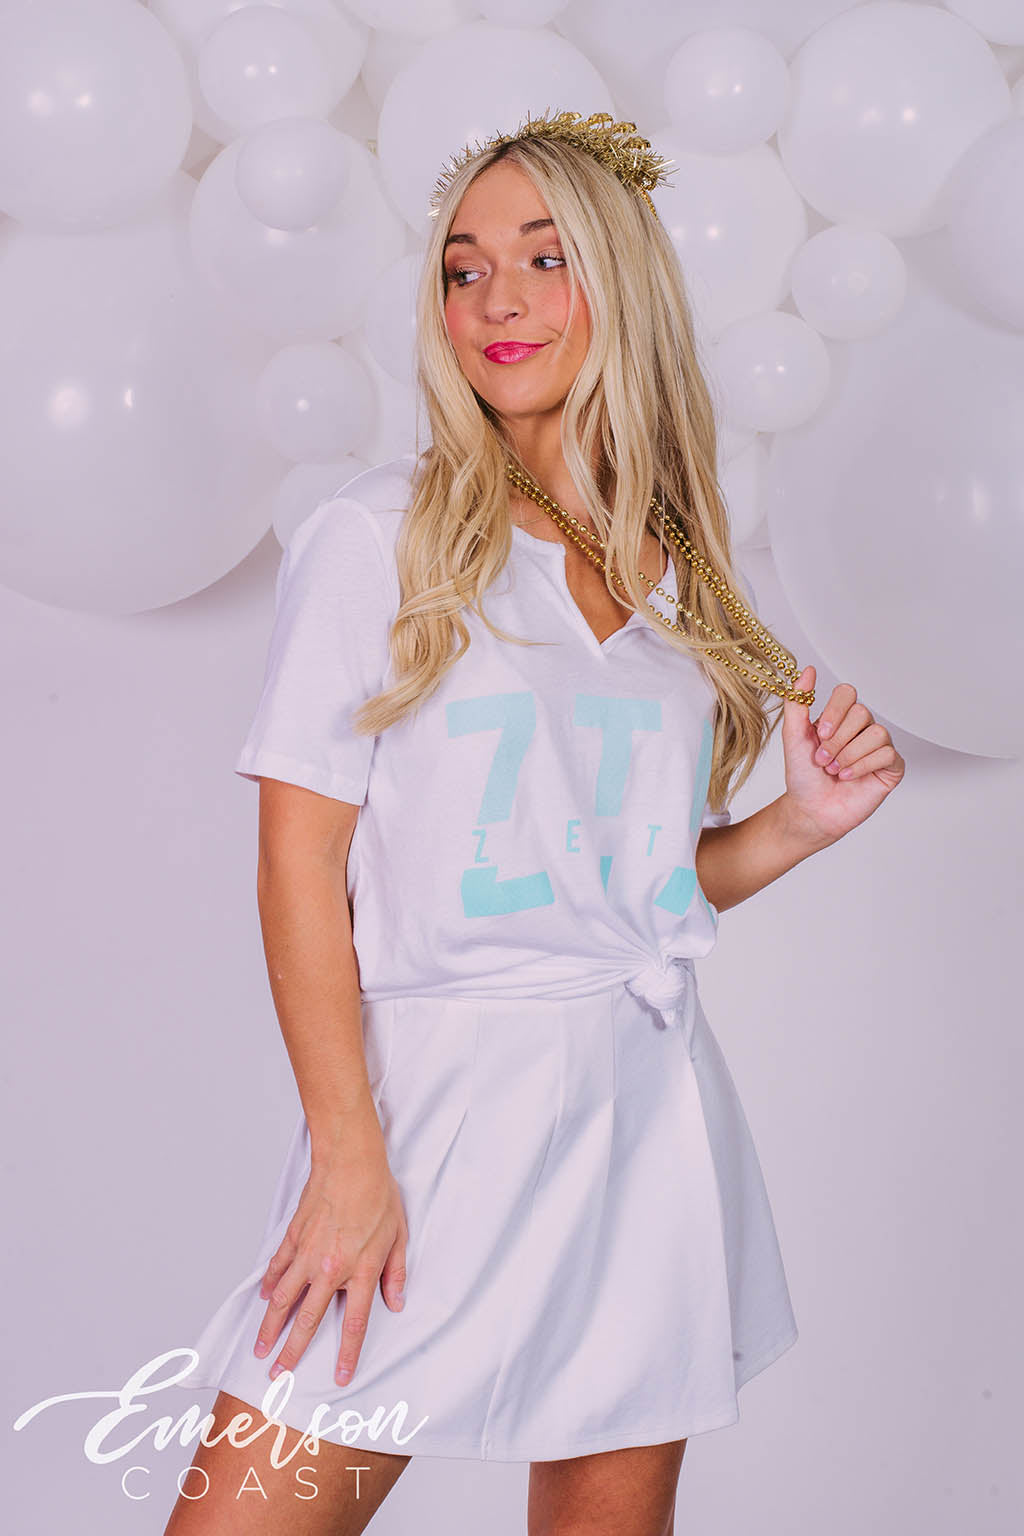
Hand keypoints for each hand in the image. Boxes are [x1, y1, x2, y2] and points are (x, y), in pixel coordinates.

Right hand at [253, 1129, 407, 1387]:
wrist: (350, 1161)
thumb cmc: (378, 1194)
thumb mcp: (399, 1235)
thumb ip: (396, 1273)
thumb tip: (396, 1303)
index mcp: (360, 1270)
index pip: (354, 1322)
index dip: (346, 1353)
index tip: (338, 1377)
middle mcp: (330, 1268)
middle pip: (308, 1319)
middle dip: (293, 1351)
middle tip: (279, 1375)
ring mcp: (307, 1253)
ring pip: (283, 1299)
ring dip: (270, 1327)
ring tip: (260, 1348)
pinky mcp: (293, 1237)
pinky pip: (277, 1267)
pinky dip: (268, 1285)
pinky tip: (262, 1299)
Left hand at [780, 664, 905, 843]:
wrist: (811, 810)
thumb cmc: (803, 776)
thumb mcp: (793, 736)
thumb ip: (797, 703)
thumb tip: (807, 671)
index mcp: (840, 718)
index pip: (848, 693)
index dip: (836, 711)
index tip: (821, 733)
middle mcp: (862, 729)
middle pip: (862, 713)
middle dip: (838, 740)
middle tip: (823, 760)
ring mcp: (878, 747)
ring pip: (877, 733)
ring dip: (850, 755)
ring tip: (835, 771)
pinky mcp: (891, 767)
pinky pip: (888, 754)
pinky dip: (863, 766)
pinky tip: (849, 778)